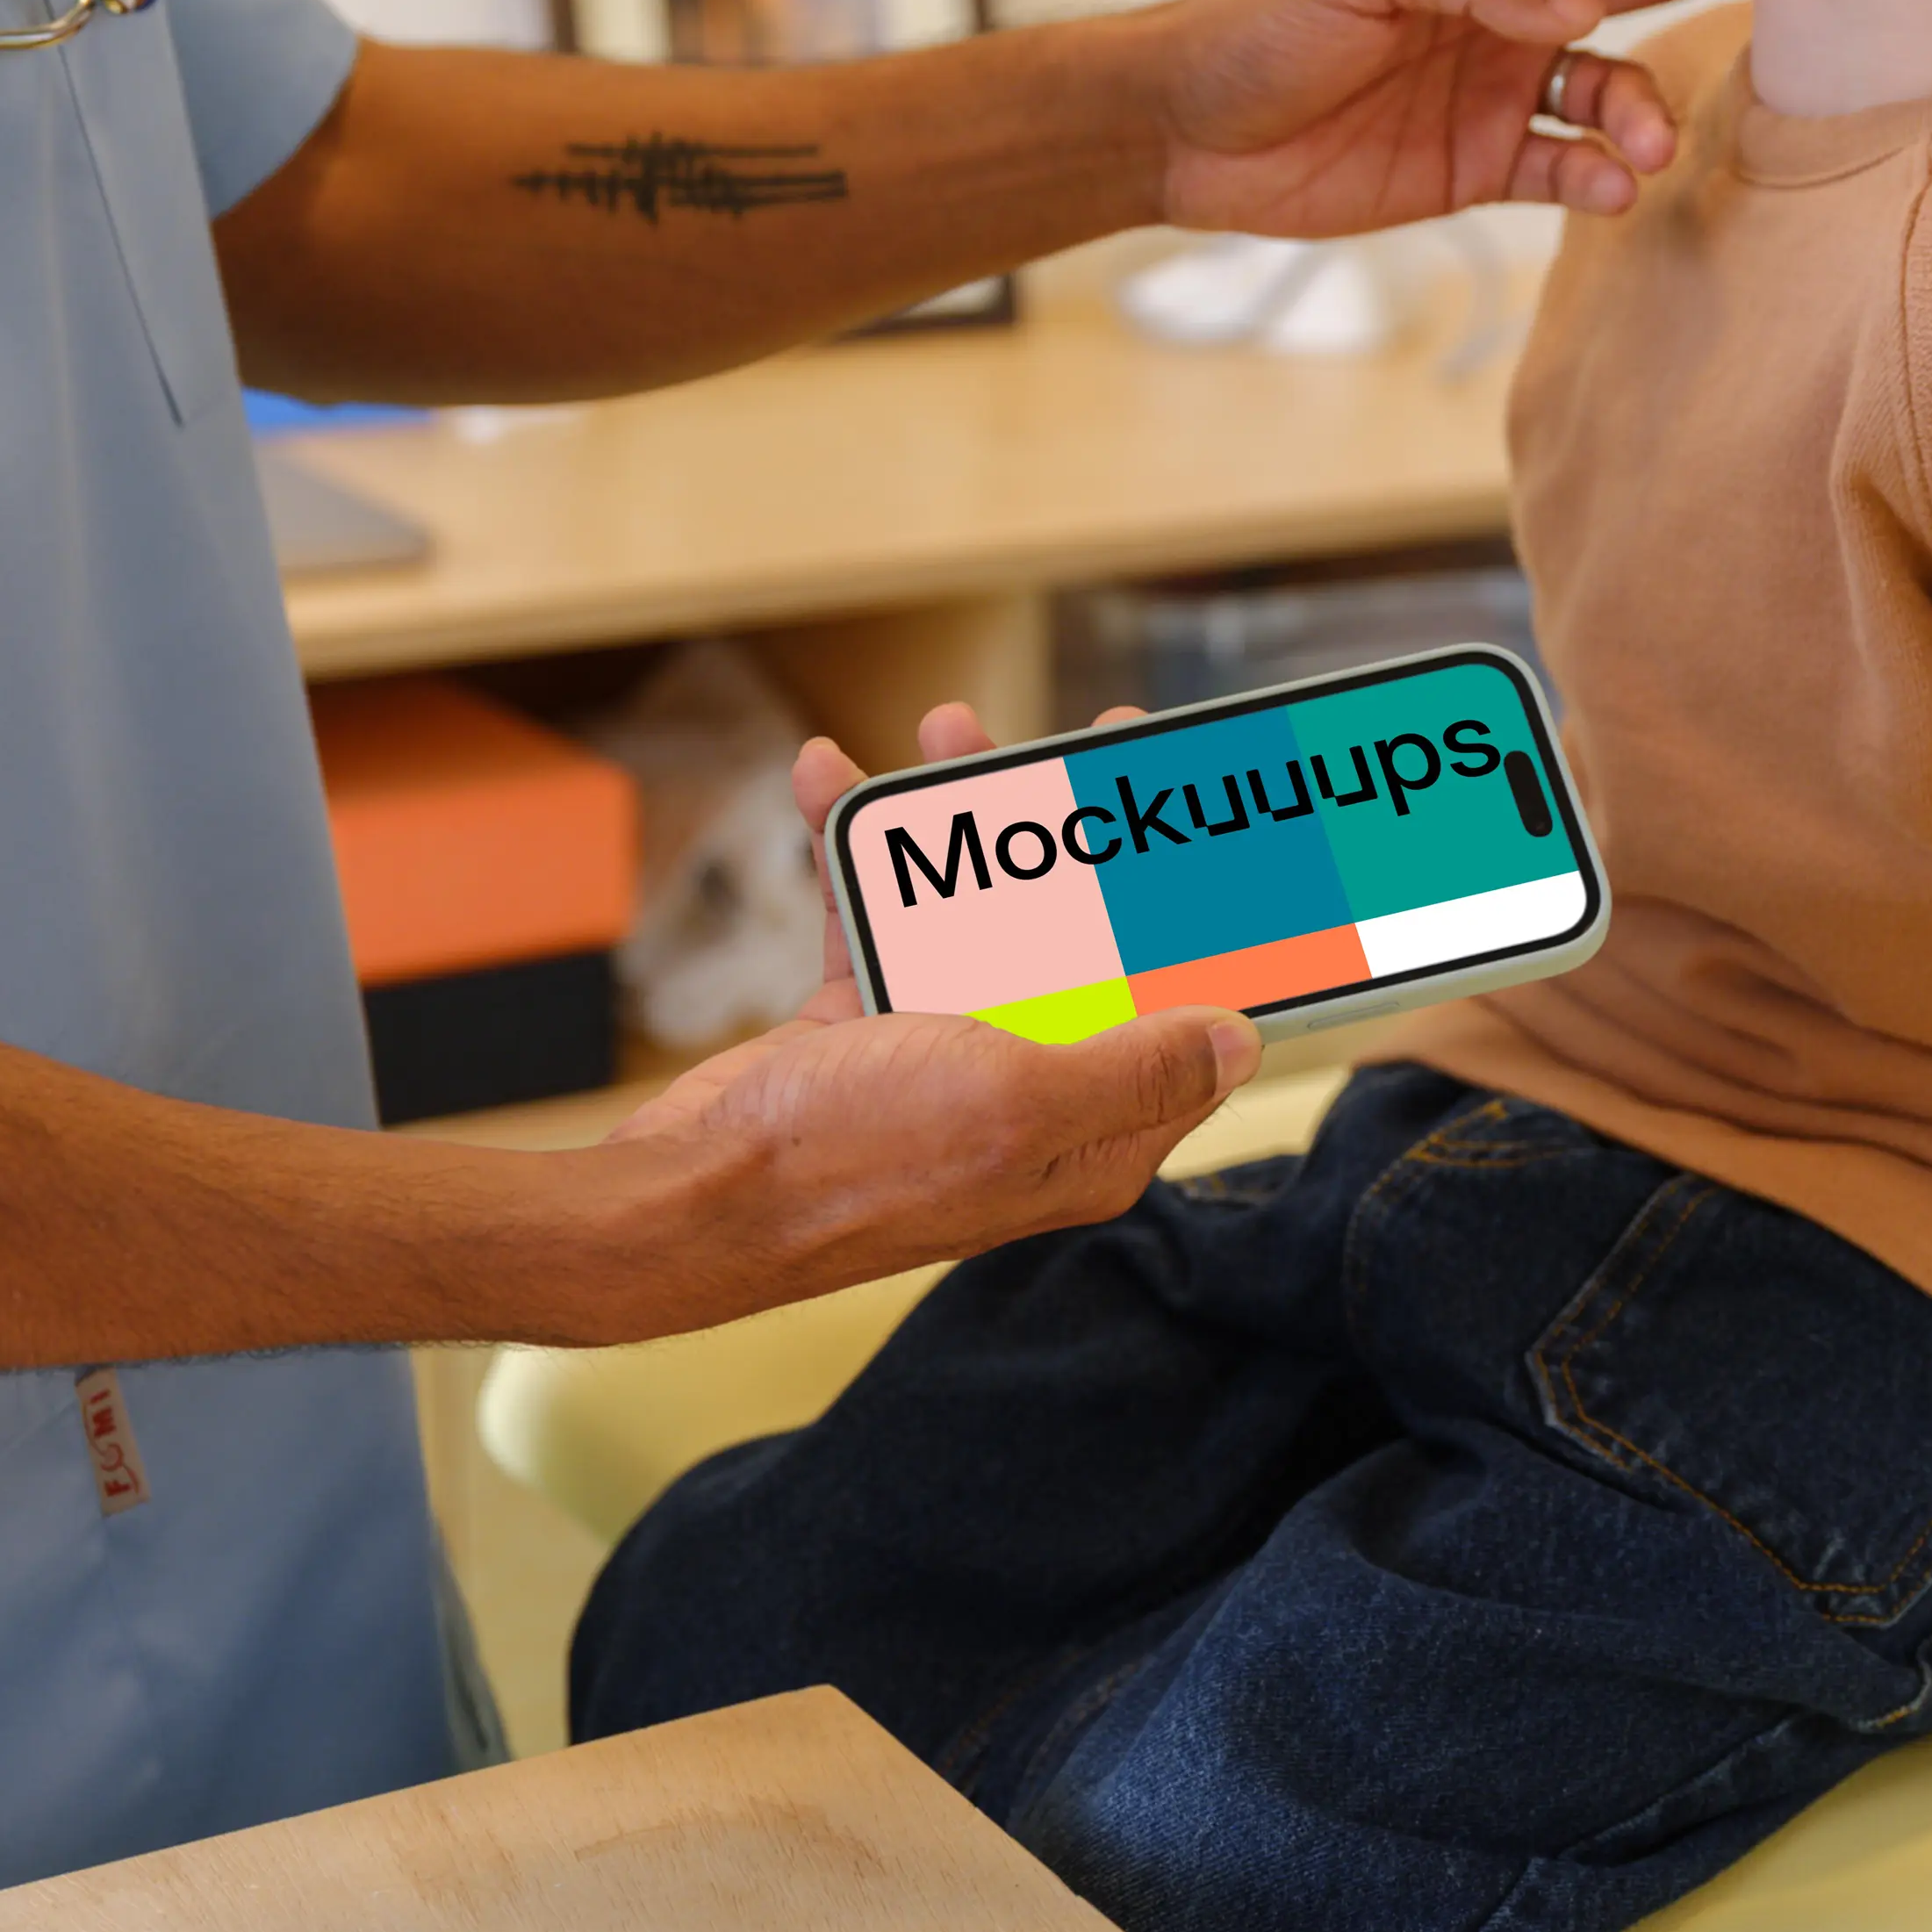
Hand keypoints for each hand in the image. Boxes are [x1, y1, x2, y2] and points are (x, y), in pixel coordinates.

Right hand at [574, 702, 1244, 1338]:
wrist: (690, 1195)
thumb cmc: (850, 1167)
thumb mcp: (1014, 1106)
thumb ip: (1132, 1070)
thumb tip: (1241, 1042)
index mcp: (1091, 1129)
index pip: (1180, 1015)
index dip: (1204, 922)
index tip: (1205, 829)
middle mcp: (1027, 1088)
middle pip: (1083, 940)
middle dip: (1080, 838)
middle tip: (1085, 748)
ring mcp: (943, 1054)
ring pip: (977, 912)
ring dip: (958, 820)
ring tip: (946, 735)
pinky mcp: (864, 1028)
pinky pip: (876, 919)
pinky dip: (856, 852)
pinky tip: (831, 782)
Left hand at [1147, 0, 1747, 235]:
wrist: (1186, 130)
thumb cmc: (1258, 21)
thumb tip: (1578, 7)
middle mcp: (1507, 3)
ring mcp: (1500, 84)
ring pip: (1612, 86)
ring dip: (1645, 107)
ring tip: (1652, 140)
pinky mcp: (1482, 162)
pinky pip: (1566, 165)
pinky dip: (1599, 174)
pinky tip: (1615, 184)